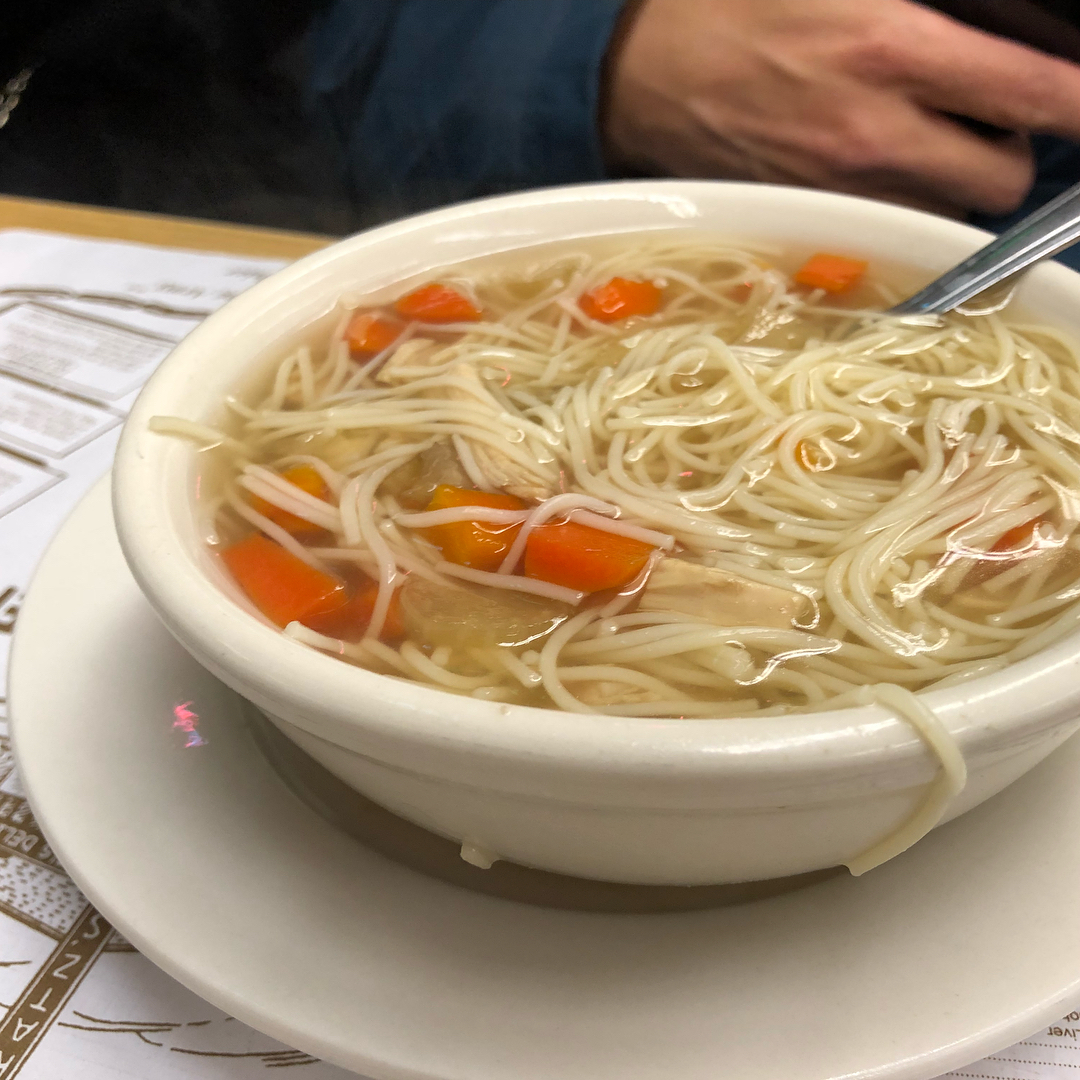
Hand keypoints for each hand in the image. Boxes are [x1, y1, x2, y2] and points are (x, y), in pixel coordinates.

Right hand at [604, 0, 1079, 216]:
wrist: (641, 69)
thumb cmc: (738, 4)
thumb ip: (940, 16)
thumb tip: (1003, 42)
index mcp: (892, 48)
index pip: (1034, 91)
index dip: (1078, 104)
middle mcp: (874, 131)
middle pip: (1002, 180)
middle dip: (1012, 155)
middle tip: (993, 122)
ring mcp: (839, 185)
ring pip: (946, 213)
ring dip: (956, 185)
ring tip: (928, 144)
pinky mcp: (808, 214)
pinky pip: (887, 226)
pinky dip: (902, 204)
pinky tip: (878, 168)